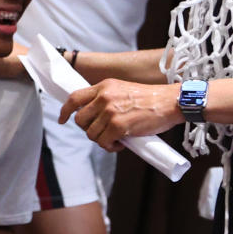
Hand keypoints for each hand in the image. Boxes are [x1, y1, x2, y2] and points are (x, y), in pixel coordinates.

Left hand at [59, 79, 181, 150]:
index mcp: (104, 86)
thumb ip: (106, 99)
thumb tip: (93, 116)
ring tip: (116, 139)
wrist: (170, 102)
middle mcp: (104, 97)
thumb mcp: (123, 90)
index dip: (65, 110)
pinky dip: (110, 147)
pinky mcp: (118, 125)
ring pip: (91, 133)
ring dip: (101, 140)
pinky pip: (103, 142)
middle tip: (103, 133)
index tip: (62, 119)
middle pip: (80, 119)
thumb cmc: (150, 99)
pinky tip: (120, 144)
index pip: (74, 97)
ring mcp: (110, 111)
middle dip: (88, 130)